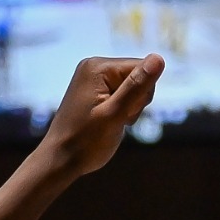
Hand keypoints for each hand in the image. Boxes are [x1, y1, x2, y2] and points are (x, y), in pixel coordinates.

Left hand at [35, 54, 163, 175]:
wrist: (60, 160)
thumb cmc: (85, 142)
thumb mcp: (115, 114)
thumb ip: (137, 86)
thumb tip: (159, 58)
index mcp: (97, 67)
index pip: (142, 68)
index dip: (142, 94)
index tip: (124, 114)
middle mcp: (94, 66)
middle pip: (138, 76)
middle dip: (135, 101)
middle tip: (117, 120)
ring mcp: (93, 78)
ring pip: (133, 87)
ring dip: (130, 108)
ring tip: (112, 122)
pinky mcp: (94, 90)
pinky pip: (122, 94)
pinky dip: (122, 110)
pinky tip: (109, 121)